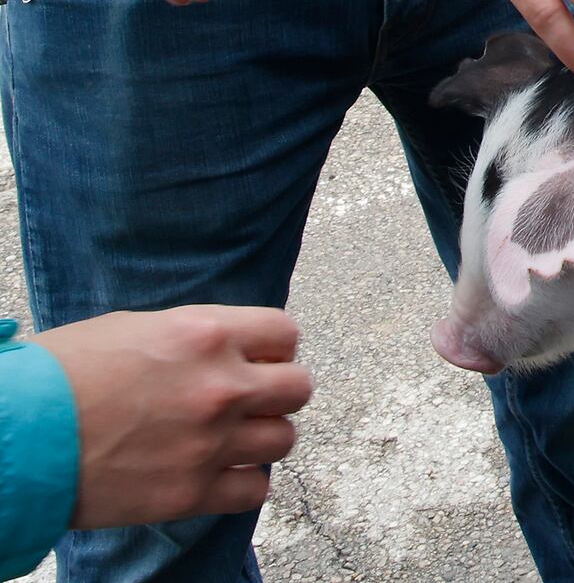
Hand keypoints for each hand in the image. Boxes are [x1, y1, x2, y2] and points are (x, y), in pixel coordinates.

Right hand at [32, 305, 312, 528]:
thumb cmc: (63, 374)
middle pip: (299, 387)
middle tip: (255, 397)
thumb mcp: (137, 328)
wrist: (15, 435)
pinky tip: (221, 471)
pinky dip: (245, 482)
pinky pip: (256, 489)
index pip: (285, 333)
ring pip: (284, 439)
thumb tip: (230, 346)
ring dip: (264, 436)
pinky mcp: (191, 492)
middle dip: (279, 390)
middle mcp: (220, 386)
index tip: (261, 357)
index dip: (275, 346)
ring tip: (234, 435)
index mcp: (206, 334)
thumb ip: (196, 337)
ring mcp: (210, 442)